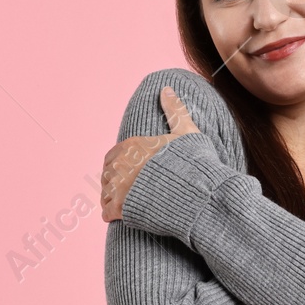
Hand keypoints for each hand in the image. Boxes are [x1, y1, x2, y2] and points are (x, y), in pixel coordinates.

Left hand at [101, 86, 200, 221]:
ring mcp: (119, 187)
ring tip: (125, 205)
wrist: (199, 192)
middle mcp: (121, 164)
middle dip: (114, 183)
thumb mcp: (187, 131)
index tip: (129, 173)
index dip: (119, 165)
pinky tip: (120, 216)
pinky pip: (106, 212)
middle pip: (107, 175)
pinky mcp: (121, 208)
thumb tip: (166, 88)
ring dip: (112, 199)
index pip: (113, 156)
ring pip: (105, 194)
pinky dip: (111, 215)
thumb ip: (174, 110)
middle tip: (127, 192)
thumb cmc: (195, 162)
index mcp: (132, 145)